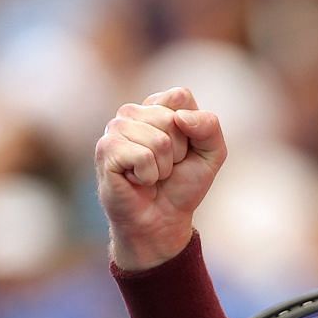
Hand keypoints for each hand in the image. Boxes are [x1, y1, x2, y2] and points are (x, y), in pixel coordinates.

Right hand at [94, 87, 226, 269]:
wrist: (162, 220)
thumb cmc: (182, 185)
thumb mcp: (212, 153)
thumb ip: (209, 127)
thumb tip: (179, 118)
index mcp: (154, 106)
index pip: (180, 97)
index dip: (191, 129)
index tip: (183, 150)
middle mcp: (131, 113)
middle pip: (172, 119)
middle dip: (178, 151)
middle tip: (166, 167)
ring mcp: (115, 129)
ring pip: (159, 140)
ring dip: (163, 167)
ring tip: (151, 175)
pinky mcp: (106, 150)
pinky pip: (143, 156)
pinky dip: (149, 175)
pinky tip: (137, 180)